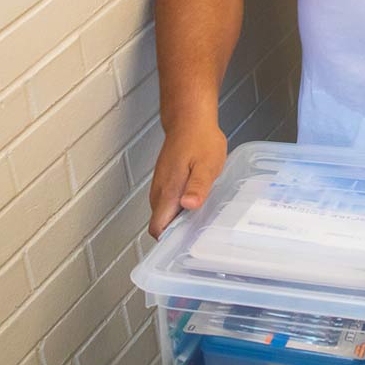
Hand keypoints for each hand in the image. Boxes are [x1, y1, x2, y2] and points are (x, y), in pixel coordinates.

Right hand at [147, 119, 228, 237]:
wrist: (189, 119)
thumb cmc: (200, 140)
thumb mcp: (207, 165)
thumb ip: (198, 187)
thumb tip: (188, 206)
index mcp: (168, 192)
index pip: (158, 228)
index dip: (169, 241)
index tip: (186, 245)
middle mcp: (160, 191)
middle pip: (161, 224)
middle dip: (177, 233)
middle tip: (201, 235)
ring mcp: (160, 185)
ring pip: (165, 213)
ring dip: (180, 219)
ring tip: (202, 220)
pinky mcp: (165, 179)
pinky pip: (168, 201)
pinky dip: (180, 207)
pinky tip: (198, 202)